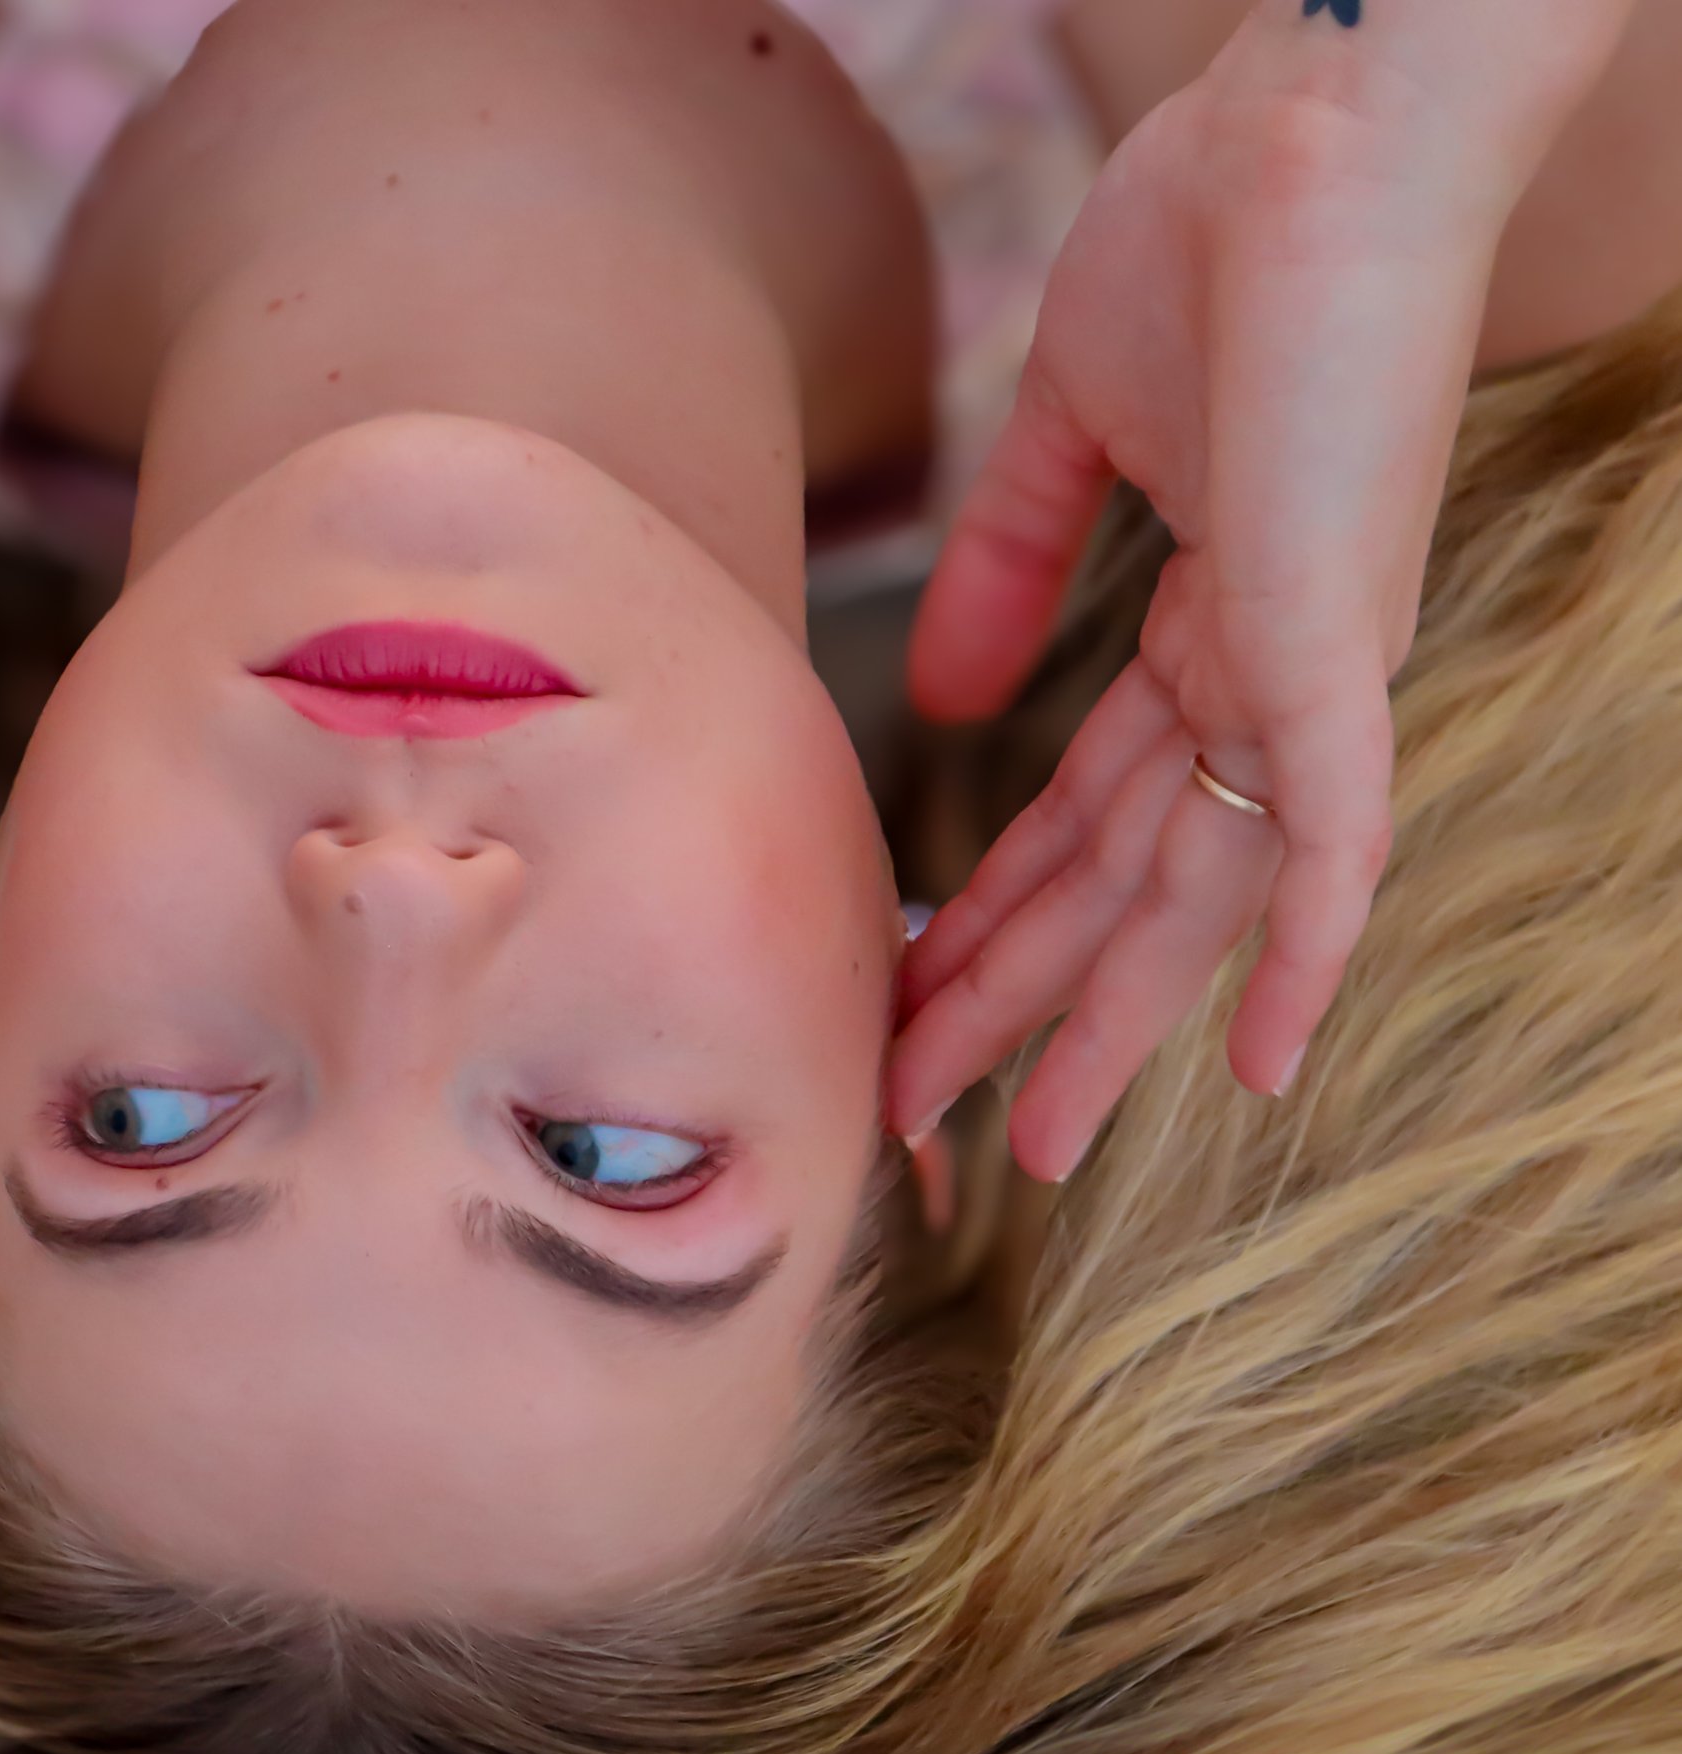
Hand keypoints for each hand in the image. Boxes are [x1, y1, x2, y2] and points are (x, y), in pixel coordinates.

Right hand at [885, 65, 1514, 1180]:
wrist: (1318, 117)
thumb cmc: (1207, 237)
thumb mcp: (1074, 428)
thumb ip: (1015, 562)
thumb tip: (947, 698)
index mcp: (1207, 626)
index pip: (1082, 810)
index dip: (998, 911)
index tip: (915, 995)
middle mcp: (1260, 676)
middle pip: (1119, 880)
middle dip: (1017, 1001)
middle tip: (928, 1118)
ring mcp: (1303, 669)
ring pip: (1192, 892)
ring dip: (1102, 1021)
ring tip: (1024, 1144)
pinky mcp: (1331, 647)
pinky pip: (1328, 834)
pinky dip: (1299, 957)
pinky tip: (1261, 1072)